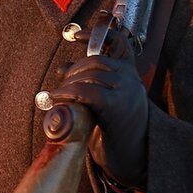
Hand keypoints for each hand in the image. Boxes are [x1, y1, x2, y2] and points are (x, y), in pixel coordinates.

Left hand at [47, 28, 149, 188]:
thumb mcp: (106, 100)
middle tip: (60, 85)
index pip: (118, 43)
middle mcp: (131, 78)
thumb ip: (92, 82)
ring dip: (68, 84)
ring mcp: (126, 91)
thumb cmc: (116, 130)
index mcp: (130, 73)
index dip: (98, 33)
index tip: (76, 35)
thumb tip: (63, 68)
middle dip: (72, 70)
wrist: (134, 159)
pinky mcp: (117, 107)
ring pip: (89, 75)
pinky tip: (57, 99)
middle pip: (95, 61)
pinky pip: (87, 92)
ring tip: (57, 96)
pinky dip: (68, 93)